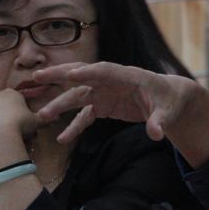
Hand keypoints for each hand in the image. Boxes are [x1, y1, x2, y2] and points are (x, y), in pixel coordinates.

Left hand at [0, 88, 41, 145]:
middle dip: (10, 115)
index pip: (18, 98)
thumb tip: (59, 117)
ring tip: (7, 134)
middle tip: (18, 128)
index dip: (23, 109)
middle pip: (4, 105)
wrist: (0, 134)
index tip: (27, 119)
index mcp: (11, 93)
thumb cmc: (21, 124)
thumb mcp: (37, 121)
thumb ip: (46, 118)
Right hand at [34, 62, 208, 166]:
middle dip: (61, 75)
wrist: (170, 102)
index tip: (71, 74)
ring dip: (60, 104)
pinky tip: (63, 138)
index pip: (106, 71)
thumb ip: (160, 121)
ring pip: (78, 96)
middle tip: (38, 76)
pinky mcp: (104, 106)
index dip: (89, 72)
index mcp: (129, 76)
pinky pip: (85, 116)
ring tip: (42, 115)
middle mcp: (112, 82)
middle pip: (83, 75)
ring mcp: (106, 93)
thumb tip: (156, 134)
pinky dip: (74, 126)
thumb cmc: (170, 101)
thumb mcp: (168, 111)